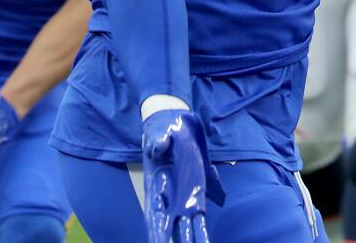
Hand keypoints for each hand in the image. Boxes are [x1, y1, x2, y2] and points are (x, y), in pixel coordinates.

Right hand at [142, 110, 224, 242]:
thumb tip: (158, 147)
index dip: (156, 230)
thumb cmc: (162, 129)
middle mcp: (168, 197)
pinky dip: (201, 233)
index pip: (155, 213)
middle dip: (171, 241)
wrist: (175, 124)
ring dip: (189, 241)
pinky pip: (199, 218)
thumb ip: (157, 141)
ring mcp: (182, 199)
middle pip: (168, 227)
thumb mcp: (158, 132)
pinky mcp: (197, 195)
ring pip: (185, 227)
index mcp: (156, 185)